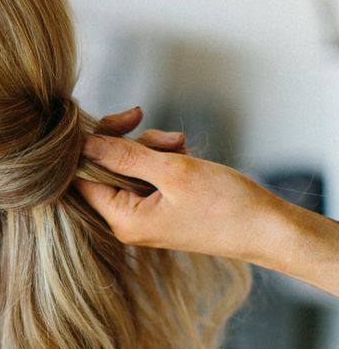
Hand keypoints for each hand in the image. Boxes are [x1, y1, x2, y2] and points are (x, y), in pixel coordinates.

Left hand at [76, 108, 282, 263]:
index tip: (114, 122)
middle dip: (125, 141)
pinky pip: (146, 176)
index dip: (89, 146)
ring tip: (178, 143)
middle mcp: (125, 222)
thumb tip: (84, 144)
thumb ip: (124, 156)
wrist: (269, 229)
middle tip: (141, 119)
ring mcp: (142, 216)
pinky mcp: (158, 208)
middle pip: (102, 169)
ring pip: (126, 168)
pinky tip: (182, 152)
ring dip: (148, 147)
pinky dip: (161, 159)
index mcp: (122, 219)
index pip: (80, 178)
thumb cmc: (226, 206)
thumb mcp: (173, 172)